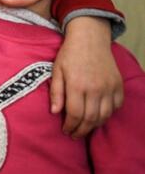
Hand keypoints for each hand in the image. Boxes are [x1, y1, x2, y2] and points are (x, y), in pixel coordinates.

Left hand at [50, 17, 122, 137]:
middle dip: (82, 130)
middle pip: (91, 118)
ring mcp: (109, 87)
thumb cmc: (69, 54)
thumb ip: (56, 92)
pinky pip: (116, 106)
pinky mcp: (118, 85)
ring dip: (95, 125)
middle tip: (75, 135)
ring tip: (85, 128)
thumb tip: (55, 112)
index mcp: (77, 85)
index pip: (75, 114)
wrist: (90, 38)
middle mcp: (95, 88)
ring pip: (105, 115)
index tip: (66, 131)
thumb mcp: (56, 70)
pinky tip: (99, 116)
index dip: (70, 126)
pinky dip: (108, 114)